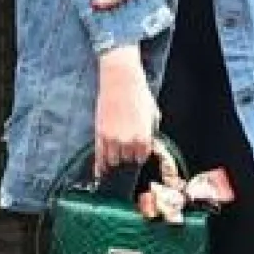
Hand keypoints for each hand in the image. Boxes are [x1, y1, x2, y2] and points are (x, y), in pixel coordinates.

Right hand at [94, 47, 158, 178]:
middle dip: (127, 156)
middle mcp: (129, 141)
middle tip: (125, 149)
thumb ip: (152, 130)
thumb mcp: (153, 113)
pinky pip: (99, 156)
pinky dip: (99, 166)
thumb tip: (149, 141)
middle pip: (127, 159)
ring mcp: (113, 139)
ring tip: (114, 156)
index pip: (142, 157)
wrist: (121, 80)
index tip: (137, 152)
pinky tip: (99, 173)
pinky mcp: (100, 134)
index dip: (139, 154)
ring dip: (115, 159)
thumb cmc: (139, 94)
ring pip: (113, 160)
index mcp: (144, 137)